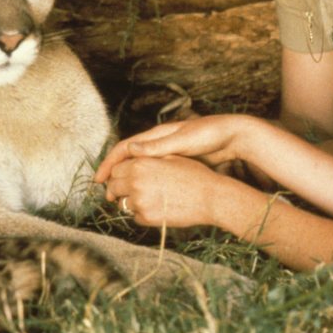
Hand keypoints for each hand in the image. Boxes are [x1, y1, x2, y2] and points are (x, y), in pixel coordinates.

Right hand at [94, 114, 254, 184]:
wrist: (232, 136)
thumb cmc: (208, 135)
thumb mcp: (182, 141)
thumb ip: (157, 145)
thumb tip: (131, 148)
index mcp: (157, 135)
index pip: (125, 148)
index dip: (110, 163)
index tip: (100, 179)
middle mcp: (159, 143)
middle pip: (129, 159)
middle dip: (115, 175)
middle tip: (106, 194)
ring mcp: (167, 153)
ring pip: (139, 168)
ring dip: (127, 181)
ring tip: (120, 197)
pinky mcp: (176, 163)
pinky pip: (153, 173)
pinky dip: (143, 184)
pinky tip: (141, 196)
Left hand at [103, 155, 227, 227]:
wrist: (209, 197)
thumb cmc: (193, 174)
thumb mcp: (169, 157)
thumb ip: (147, 157)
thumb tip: (132, 157)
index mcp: (140, 163)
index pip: (115, 170)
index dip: (118, 174)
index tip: (123, 179)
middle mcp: (135, 181)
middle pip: (113, 187)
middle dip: (119, 189)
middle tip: (128, 192)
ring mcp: (139, 201)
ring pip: (122, 203)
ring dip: (130, 202)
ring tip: (146, 200)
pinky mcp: (146, 218)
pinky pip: (134, 217)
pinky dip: (141, 214)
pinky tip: (156, 208)